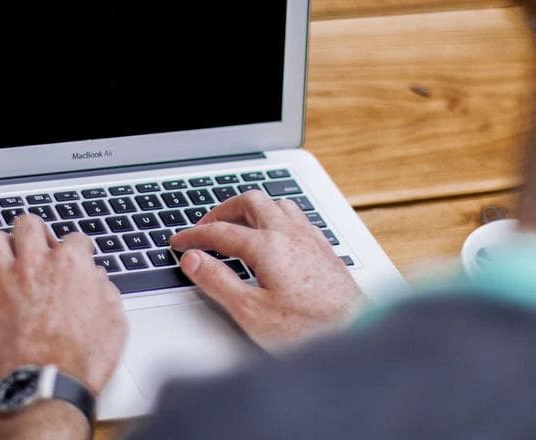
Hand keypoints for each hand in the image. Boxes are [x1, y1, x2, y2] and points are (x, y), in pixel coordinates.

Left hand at [0, 215, 127, 394]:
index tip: (79, 258)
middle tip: (41, 247)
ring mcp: (5, 282)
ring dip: (3, 246)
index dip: (80, 249)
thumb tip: (97, 279)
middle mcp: (35, 265)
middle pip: (28, 224)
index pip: (75, 238)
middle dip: (36, 232)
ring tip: (10, 258)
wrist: (48, 385)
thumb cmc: (82, 359)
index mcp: (70, 264)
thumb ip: (105, 290)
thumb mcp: (114, 320)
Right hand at [170, 190, 363, 350]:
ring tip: (237, 224)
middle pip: (250, 202)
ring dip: (252, 209)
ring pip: (276, 204)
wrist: (356, 333)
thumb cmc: (308, 328)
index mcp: (268, 245)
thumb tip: (193, 259)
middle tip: (205, 226)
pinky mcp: (324, 249)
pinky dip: (275, 217)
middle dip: (223, 210)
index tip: (179, 242)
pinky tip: (276, 235)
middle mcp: (290, 234)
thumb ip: (218, 281)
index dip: (194, 235)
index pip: (220, 231)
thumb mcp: (251, 311)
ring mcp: (310, 239)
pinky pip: (296, 217)